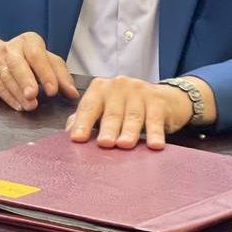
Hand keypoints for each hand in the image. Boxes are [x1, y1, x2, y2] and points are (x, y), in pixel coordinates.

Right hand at [0, 31, 78, 111]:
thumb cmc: (26, 60)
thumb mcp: (45, 61)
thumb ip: (60, 76)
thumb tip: (73, 94)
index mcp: (29, 41)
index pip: (38, 56)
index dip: (46, 73)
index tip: (53, 91)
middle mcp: (12, 49)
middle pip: (18, 64)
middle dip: (26, 80)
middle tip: (34, 95)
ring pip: (7, 77)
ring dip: (18, 93)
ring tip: (30, 106)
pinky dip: (8, 97)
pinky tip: (18, 106)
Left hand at [65, 76, 195, 149]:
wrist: (163, 98)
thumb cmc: (125, 106)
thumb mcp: (104, 108)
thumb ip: (85, 118)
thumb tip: (69, 133)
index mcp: (100, 88)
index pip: (89, 107)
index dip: (82, 123)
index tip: (77, 139)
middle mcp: (118, 86)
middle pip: (112, 112)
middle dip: (107, 128)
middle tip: (104, 143)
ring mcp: (139, 91)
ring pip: (133, 115)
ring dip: (129, 131)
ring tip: (124, 145)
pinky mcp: (158, 100)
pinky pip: (155, 119)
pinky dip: (155, 133)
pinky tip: (155, 145)